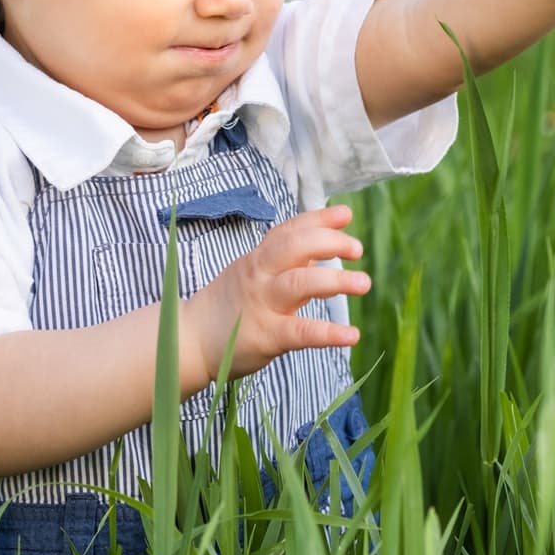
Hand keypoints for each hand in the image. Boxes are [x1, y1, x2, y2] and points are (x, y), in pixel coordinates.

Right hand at [186, 205, 368, 381]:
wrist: (190, 340)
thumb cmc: (228, 304)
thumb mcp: (254, 273)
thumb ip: (288, 259)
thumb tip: (326, 239)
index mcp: (259, 259)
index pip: (290, 231)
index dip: (319, 219)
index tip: (345, 214)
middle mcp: (260, 275)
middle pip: (294, 247)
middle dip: (329, 242)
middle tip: (357, 249)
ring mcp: (262, 304)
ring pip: (299, 284)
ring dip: (335, 282)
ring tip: (364, 283)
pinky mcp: (266, 336)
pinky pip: (301, 332)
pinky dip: (328, 333)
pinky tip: (352, 336)